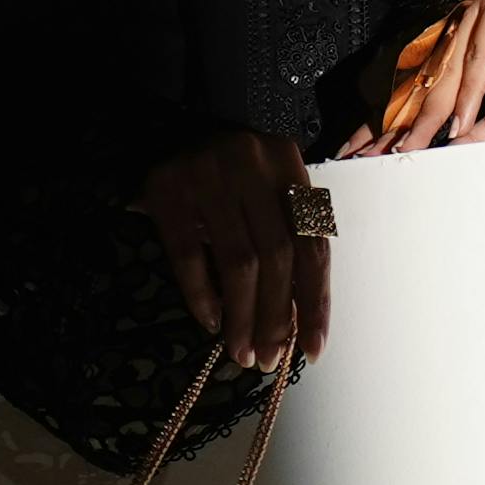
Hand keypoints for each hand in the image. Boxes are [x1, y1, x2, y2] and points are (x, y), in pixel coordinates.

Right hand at [131, 128, 328, 367]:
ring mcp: (208, 175)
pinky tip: (210, 322)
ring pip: (238, 261)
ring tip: (242, 352)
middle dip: (277, 318)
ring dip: (242, 316)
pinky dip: (201, 294)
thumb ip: (285, 237)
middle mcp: (252, 167)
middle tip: (270, 359)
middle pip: (277, 257)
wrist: (167, 124)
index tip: (313, 350)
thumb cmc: (229, 170)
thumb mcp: (266, 188)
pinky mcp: (167, 188)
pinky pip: (189, 254)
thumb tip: (296, 317)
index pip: (312, 244)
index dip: (316, 302)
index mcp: (288, 166)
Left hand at [340, 0, 484, 154]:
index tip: (359, 152)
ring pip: (446, 65)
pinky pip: (482, 52)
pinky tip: (458, 122)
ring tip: (409, 147)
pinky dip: (471, 89)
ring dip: (428, 111)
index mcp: (464, 42)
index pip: (417, 81)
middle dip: (392, 118)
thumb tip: (454, 148)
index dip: (387, 116)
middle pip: (420, 74)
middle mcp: (466, 20)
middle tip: (366, 155)